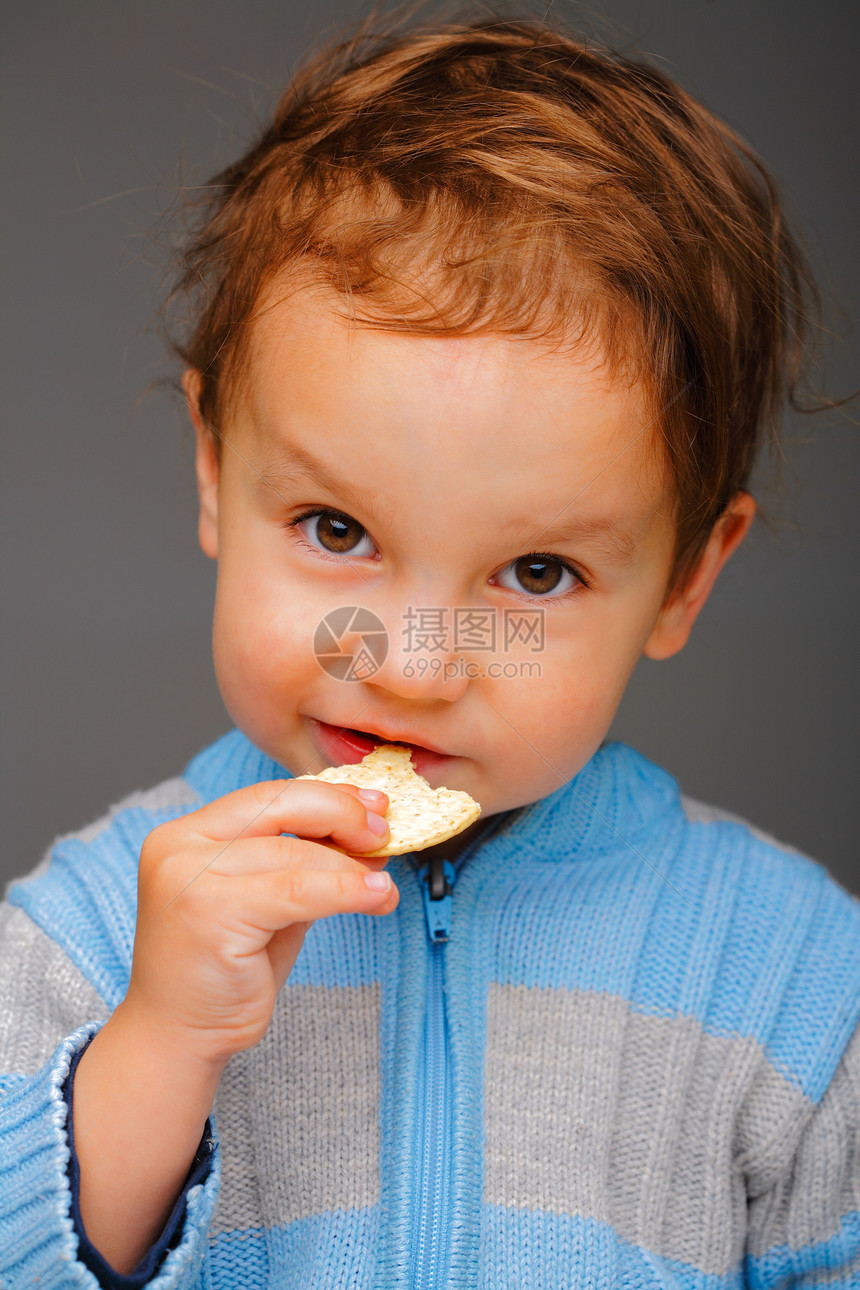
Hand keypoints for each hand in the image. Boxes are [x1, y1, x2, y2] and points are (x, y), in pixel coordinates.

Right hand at [122, 779, 395, 1066]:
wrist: (178, 1035)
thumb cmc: (224, 971)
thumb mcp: (267, 902)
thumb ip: (303, 865)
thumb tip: (366, 836)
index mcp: (186, 833)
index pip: (268, 796)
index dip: (327, 796)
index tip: (372, 805)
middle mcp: (180, 846)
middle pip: (279, 807)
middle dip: (342, 815)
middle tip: (383, 833)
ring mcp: (189, 878)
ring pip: (294, 854)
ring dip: (351, 867)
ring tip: (382, 885)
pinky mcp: (211, 913)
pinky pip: (297, 891)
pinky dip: (346, 890)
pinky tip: (375, 896)